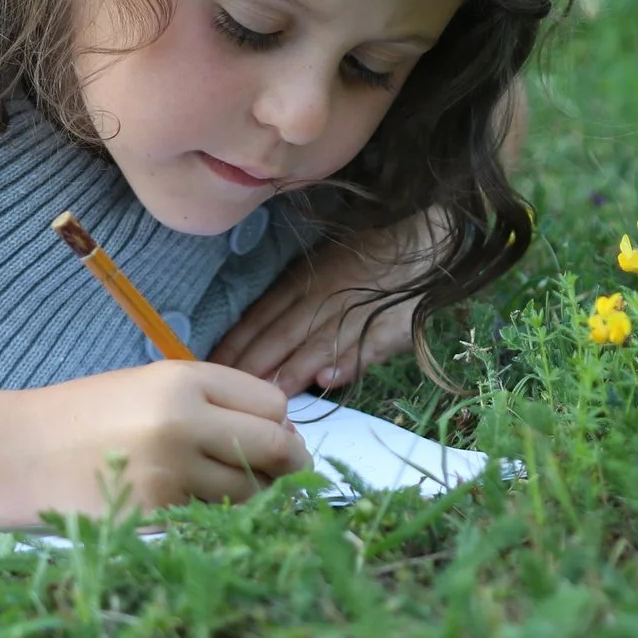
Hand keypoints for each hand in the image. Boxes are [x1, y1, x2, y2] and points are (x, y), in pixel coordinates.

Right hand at [18, 360, 306, 513]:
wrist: (19, 453)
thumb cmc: (87, 416)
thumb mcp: (150, 385)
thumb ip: (213, 401)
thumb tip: (281, 431)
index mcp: (184, 381)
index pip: (272, 404)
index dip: (278, 421)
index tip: (271, 433)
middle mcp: (184, 422)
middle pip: (275, 447)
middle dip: (288, 462)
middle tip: (286, 472)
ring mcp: (171, 473)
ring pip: (251, 491)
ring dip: (255, 494)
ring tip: (234, 488)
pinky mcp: (156, 516)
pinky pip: (213, 518)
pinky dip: (218, 516)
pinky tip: (197, 506)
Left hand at [211, 212, 441, 395]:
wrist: (426, 242)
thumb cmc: (369, 256)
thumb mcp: (324, 268)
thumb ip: (294, 303)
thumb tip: (256, 338)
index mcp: (304, 280)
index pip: (260, 315)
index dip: (236, 343)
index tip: (212, 367)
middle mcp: (324, 295)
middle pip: (281, 334)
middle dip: (253, 365)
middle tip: (229, 394)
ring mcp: (357, 310)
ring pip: (317, 343)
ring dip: (291, 371)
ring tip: (269, 396)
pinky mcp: (391, 325)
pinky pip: (367, 345)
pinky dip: (348, 361)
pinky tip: (329, 379)